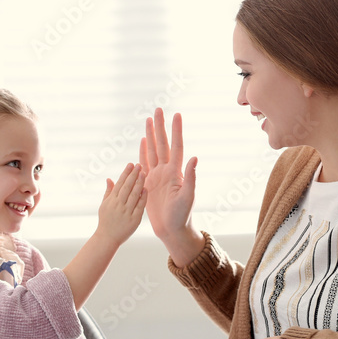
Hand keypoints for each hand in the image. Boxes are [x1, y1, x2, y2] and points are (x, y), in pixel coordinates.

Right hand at [96, 162, 147, 245]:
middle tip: (139, 165)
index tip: (130, 164)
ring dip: (139, 183)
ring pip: (134, 195)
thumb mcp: (104, 205)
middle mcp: (118, 205)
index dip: (125, 173)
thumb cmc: (105, 221)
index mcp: (111, 200)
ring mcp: (126, 212)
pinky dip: (142, 197)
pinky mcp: (134, 219)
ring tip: (143, 173)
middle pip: (127, 187)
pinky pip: (139, 206)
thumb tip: (109, 178)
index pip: (120, 183)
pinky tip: (146, 189)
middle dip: (133, 175)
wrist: (107, 238)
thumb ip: (108, 192)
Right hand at [139, 109, 201, 262]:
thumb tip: (194, 158)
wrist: (171, 229)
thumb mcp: (188, 197)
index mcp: (176, 172)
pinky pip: (145, 163)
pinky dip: (143, 150)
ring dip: (151, 135)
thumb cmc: (182, 216)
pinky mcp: (149, 182)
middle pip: (162, 143)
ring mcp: (158, 175)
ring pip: (153, 150)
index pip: (176, 146)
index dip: (176, 130)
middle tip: (158, 109)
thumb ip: (191, 177)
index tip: (176, 114)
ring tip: (149, 120)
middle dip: (160, 126)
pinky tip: (142, 140)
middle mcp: (167, 170)